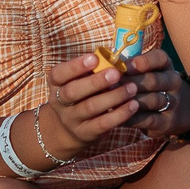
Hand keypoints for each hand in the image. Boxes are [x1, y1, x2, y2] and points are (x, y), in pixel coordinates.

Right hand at [42, 49, 158, 159]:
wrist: (70, 129)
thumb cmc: (82, 94)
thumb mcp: (79, 80)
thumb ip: (92, 69)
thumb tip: (115, 55)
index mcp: (56, 84)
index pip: (59, 74)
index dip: (75, 66)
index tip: (94, 58)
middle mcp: (59, 102)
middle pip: (73, 92)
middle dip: (95, 81)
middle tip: (116, 73)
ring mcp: (71, 120)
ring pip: (90, 107)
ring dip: (113, 97)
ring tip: (132, 88)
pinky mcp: (86, 133)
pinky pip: (103, 124)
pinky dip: (119, 114)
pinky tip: (133, 105)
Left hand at [118, 47, 189, 138]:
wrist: (178, 110)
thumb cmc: (151, 86)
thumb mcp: (148, 72)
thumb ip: (129, 68)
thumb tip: (104, 65)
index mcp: (166, 66)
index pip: (160, 59)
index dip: (143, 61)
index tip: (124, 66)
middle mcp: (173, 82)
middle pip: (154, 80)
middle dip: (131, 82)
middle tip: (111, 84)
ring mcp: (173, 103)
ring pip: (152, 100)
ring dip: (131, 100)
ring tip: (112, 100)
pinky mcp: (167, 122)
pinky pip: (148, 119)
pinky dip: (132, 117)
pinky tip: (117, 115)